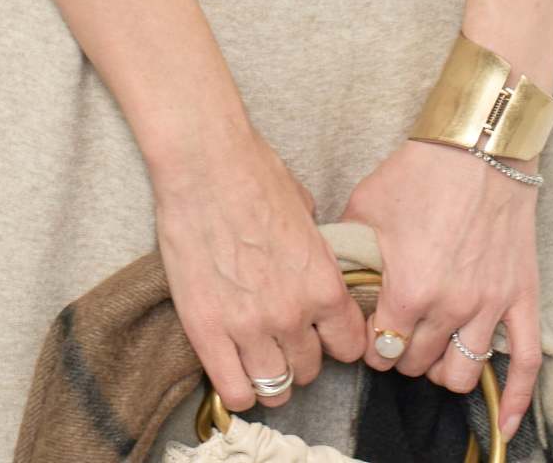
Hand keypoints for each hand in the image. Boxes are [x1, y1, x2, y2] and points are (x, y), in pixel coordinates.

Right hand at [150, 117, 368, 413]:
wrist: (203, 162)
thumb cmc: (253, 172)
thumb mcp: (305, 212)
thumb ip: (314, 252)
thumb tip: (312, 262)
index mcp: (322, 283)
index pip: (348, 346)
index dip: (334, 340)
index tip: (320, 332)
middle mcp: (292, 313)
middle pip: (309, 369)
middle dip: (299, 353)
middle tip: (281, 335)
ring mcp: (248, 326)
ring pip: (275, 387)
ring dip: (270, 375)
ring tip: (257, 356)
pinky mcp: (206, 331)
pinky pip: (234, 391)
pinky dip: (238, 387)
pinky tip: (233, 365)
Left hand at [340, 139, 541, 443]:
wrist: (481, 145)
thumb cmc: (423, 169)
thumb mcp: (367, 204)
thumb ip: (347, 249)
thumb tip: (331, 276)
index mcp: (409, 287)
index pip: (381, 348)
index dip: (371, 345)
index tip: (369, 335)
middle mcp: (450, 305)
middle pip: (418, 363)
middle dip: (402, 355)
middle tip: (397, 338)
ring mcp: (489, 305)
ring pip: (462, 373)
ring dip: (442, 371)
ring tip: (431, 354)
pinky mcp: (521, 298)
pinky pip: (526, 363)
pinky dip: (516, 400)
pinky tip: (505, 423)